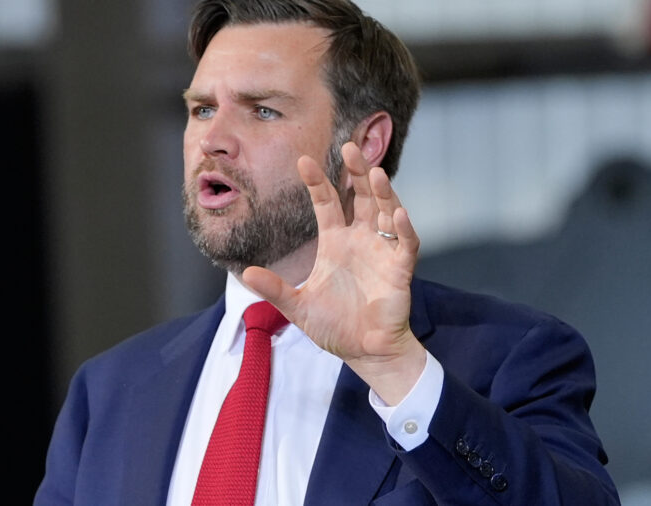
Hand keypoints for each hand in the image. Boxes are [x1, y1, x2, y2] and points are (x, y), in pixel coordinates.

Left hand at [243, 142, 425, 403]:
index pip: (327, 203)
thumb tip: (245, 274)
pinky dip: (403, 229)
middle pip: (361, 197)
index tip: (303, 160)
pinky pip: (405, 244)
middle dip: (357, 172)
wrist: (364, 351)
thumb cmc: (334, 326)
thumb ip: (275, 289)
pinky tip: (397, 213)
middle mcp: (361, 239)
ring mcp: (382, 251)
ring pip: (386, 213)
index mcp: (336, 241)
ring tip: (376, 173)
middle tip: (349, 146)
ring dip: (383, 193)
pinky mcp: (400, 269)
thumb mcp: (297, 307)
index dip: (317, 182)